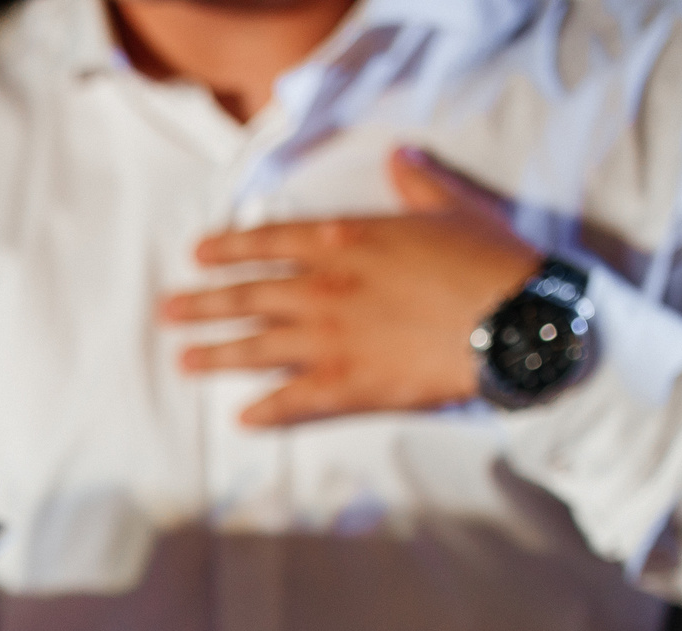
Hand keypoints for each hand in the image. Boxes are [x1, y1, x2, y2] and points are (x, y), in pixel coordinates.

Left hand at [160, 147, 544, 426]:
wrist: (514, 321)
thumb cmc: (490, 261)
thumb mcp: (453, 208)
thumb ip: (417, 185)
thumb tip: (399, 159)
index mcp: (345, 241)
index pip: (269, 242)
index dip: (229, 249)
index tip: (198, 256)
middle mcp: (324, 289)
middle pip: (247, 296)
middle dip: (202, 304)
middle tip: (166, 312)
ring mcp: (329, 339)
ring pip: (255, 348)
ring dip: (215, 355)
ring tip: (184, 360)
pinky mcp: (346, 385)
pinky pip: (292, 400)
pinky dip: (264, 411)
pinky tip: (242, 419)